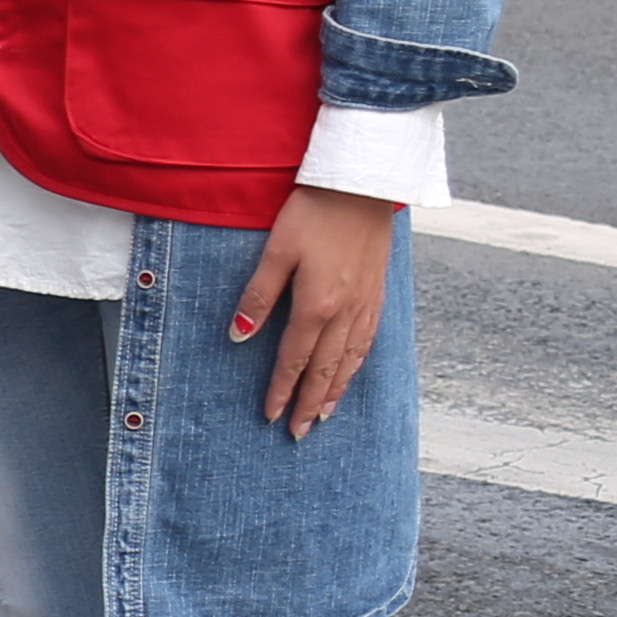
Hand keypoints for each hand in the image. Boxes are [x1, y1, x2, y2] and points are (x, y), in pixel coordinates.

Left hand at [233, 185, 402, 435]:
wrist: (362, 184)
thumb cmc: (312, 213)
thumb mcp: (275, 251)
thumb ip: (257, 296)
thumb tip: (239, 336)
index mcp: (316, 304)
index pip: (294, 359)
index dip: (281, 390)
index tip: (270, 415)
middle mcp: (346, 311)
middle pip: (325, 369)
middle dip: (310, 403)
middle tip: (298, 433)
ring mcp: (366, 302)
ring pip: (351, 359)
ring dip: (336, 390)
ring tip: (325, 415)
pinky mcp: (378, 291)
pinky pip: (369, 340)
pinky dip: (358, 364)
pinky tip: (351, 372)